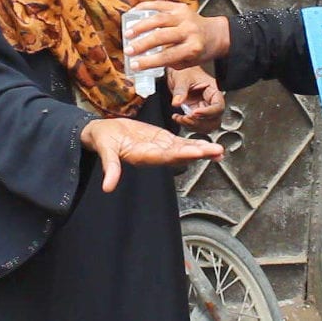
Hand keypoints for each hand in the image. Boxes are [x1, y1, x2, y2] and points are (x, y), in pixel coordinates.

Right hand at [80, 118, 223, 192]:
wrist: (103, 132)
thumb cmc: (103, 140)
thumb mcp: (105, 151)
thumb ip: (110, 168)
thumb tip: (107, 188)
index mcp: (144, 156)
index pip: (167, 156)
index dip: (183, 154)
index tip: (198, 152)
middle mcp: (155, 155)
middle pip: (181, 154)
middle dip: (199, 152)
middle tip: (217, 151)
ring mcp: (159, 148)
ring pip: (183, 149)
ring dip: (201, 150)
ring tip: (219, 150)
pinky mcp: (160, 140)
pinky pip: (180, 143)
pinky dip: (194, 143)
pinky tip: (207, 145)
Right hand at [122, 1, 230, 70]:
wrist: (216, 33)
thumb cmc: (200, 51)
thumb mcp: (189, 63)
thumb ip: (170, 62)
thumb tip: (145, 60)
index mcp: (193, 48)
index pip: (167, 56)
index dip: (148, 62)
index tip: (134, 65)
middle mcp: (189, 30)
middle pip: (161, 37)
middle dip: (142, 44)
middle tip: (128, 50)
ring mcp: (185, 16)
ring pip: (158, 19)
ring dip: (140, 26)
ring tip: (127, 33)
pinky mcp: (180, 6)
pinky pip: (160, 5)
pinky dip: (145, 7)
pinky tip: (133, 13)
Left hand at [166, 65, 224, 132]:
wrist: (177, 72)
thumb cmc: (184, 70)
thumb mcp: (182, 77)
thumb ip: (180, 90)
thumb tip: (177, 102)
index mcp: (213, 91)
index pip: (218, 107)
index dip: (208, 113)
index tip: (194, 112)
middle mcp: (210, 102)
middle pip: (215, 120)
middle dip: (201, 123)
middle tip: (187, 117)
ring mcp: (203, 109)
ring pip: (207, 126)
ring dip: (194, 126)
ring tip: (181, 118)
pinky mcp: (195, 113)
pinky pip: (196, 125)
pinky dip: (187, 126)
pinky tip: (178, 118)